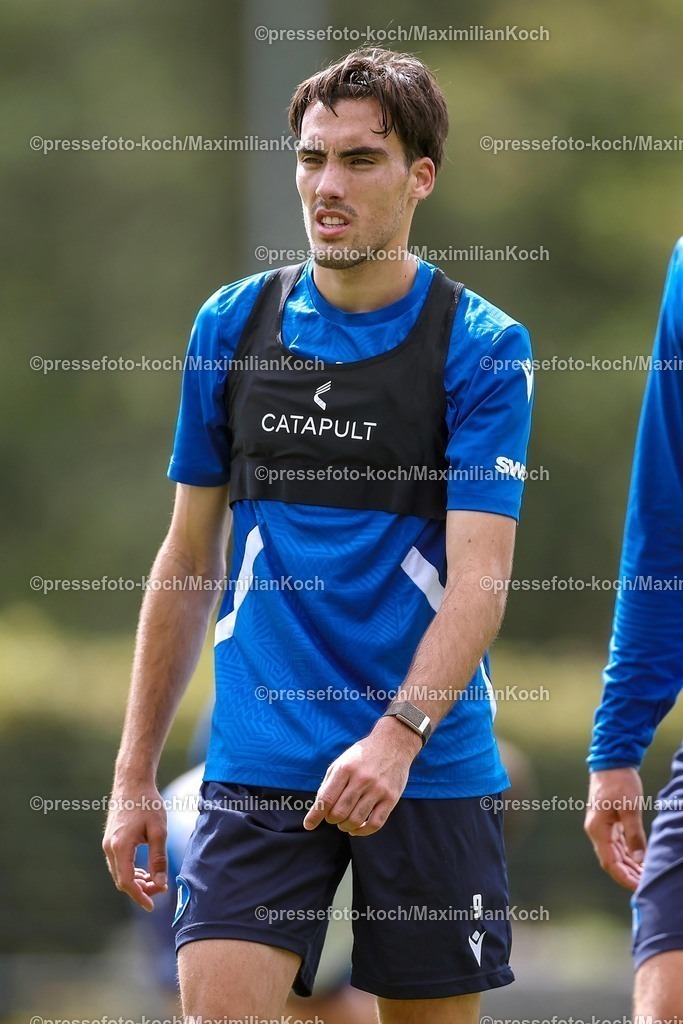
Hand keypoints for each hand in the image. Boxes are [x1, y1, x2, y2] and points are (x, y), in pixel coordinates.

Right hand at [102, 781, 167, 910]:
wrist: (132, 782)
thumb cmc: (147, 803)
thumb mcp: (158, 831)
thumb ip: (158, 859)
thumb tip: (161, 884)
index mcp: (120, 847)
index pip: (127, 882)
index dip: (140, 897)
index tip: (153, 906)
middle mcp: (109, 848)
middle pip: (122, 880)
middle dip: (140, 890)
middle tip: (160, 890)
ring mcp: (108, 844)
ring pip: (119, 873)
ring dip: (136, 881)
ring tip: (155, 881)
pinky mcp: (110, 840)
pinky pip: (118, 863)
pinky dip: (131, 871)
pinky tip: (145, 870)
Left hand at [303, 716, 421, 835]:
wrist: (393, 743)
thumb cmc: (362, 756)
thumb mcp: (342, 762)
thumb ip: (329, 784)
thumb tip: (318, 809)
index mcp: (345, 768)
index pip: (326, 799)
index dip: (315, 815)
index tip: (309, 825)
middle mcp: (361, 779)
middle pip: (339, 812)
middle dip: (331, 820)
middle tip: (332, 817)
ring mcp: (378, 789)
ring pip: (355, 820)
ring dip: (345, 826)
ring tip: (344, 822)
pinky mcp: (391, 798)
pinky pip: (375, 824)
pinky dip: (363, 832)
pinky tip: (357, 829)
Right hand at [584, 768, 646, 890]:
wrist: (611, 762)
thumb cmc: (619, 782)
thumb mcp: (630, 808)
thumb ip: (634, 835)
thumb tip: (640, 860)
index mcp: (597, 829)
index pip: (609, 862)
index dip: (624, 877)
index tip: (639, 887)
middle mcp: (596, 831)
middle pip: (611, 861)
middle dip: (628, 875)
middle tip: (647, 885)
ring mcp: (601, 827)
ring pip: (615, 854)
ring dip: (629, 866)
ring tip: (646, 876)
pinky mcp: (608, 823)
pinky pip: (617, 845)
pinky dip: (628, 854)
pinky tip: (640, 861)